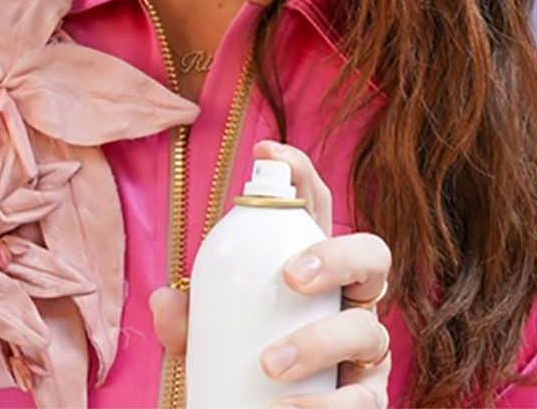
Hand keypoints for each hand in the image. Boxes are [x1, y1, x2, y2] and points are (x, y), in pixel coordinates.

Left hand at [152, 140, 392, 407]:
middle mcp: (353, 303)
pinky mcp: (368, 399)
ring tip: (269, 365)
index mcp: (319, 272)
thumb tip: (164, 297)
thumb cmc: (243, 371)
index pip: (320, 209)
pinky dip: (323, 406)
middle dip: (337, 255)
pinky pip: (360, 400)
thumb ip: (190, 321)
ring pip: (367, 330)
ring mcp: (367, 352)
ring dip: (318, 343)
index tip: (267, 153)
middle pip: (373, 255)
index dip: (302, 173)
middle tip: (289, 277)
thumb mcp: (210, 340)